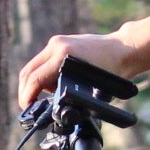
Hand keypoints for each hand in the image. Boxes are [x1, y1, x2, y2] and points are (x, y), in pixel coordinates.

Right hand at [16, 32, 144, 112]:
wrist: (124, 49)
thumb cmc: (113, 71)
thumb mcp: (90, 89)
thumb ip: (69, 96)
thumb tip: (53, 108)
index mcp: (62, 55)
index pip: (34, 79)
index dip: (27, 96)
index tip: (26, 108)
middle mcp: (56, 45)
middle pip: (28, 72)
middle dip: (25, 91)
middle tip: (28, 106)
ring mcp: (57, 42)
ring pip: (34, 66)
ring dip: (34, 83)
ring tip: (44, 97)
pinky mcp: (60, 42)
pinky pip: (43, 61)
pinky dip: (43, 75)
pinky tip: (54, 85)